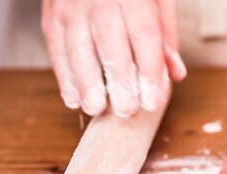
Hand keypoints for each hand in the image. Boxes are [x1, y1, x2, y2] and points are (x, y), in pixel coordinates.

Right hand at [42, 0, 185, 116]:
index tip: (152, 100)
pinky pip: (56, 48)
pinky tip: (73, 99)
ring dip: (86, 82)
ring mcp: (71, 6)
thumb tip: (174, 73)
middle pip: (110, 42)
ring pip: (77, 47)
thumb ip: (165, 33)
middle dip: (118, 80)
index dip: (149, 70)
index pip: (144, 33)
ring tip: (95, 109)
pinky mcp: (51, 15)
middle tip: (126, 110)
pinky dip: (64, 76)